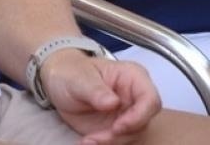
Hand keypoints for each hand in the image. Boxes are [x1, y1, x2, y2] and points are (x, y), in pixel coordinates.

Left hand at [41, 53, 160, 144]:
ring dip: (111, 142)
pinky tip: (87, 141)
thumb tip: (113, 103)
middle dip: (122, 134)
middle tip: (98, 137)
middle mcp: (134, 96)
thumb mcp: (79, 79)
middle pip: (144, 122)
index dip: (139, 116)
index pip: (150, 99)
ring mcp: (127, 113)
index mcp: (133, 77)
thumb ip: (96, 90)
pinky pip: (118, 141)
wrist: (59, 83)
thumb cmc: (72, 72)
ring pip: (132, 136)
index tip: (118, 126)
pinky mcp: (117, 128)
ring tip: (88, 140)